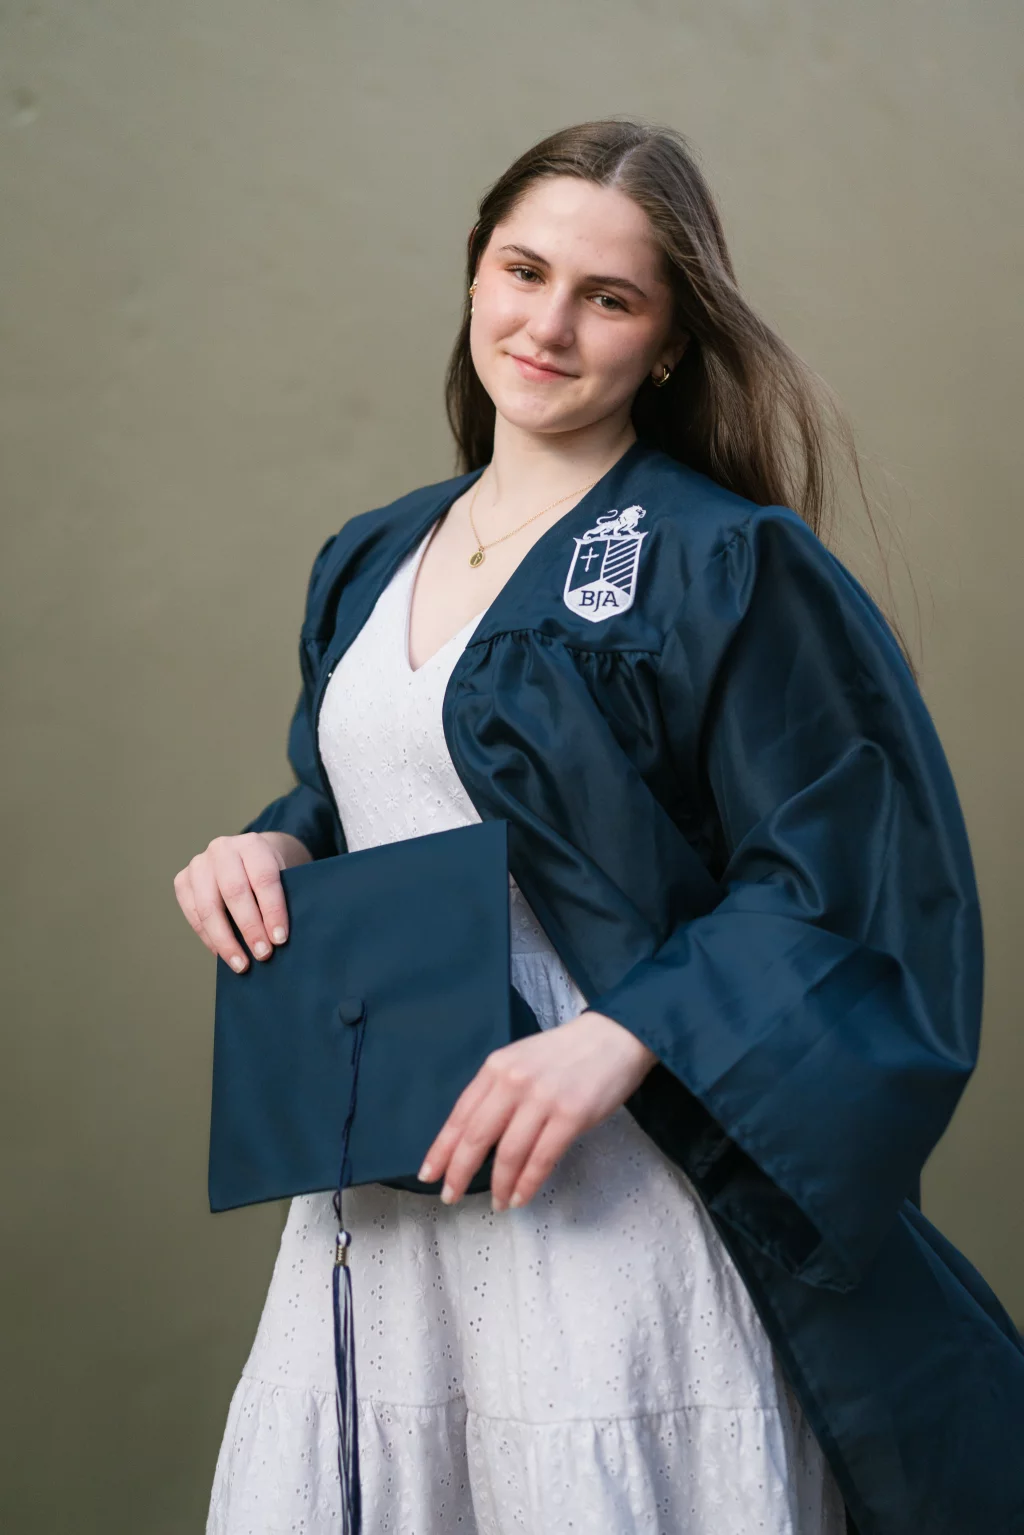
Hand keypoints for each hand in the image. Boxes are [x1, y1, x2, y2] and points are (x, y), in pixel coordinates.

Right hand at [173, 831, 311, 970]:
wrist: (245, 857)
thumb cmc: (267, 874)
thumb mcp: (283, 875)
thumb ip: (283, 898)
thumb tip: (280, 938)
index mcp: (252, 844)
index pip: (264, 878)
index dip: (272, 910)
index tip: (280, 938)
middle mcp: (222, 849)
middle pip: (234, 892)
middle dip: (250, 928)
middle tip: (262, 954)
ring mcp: (199, 864)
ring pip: (209, 907)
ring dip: (225, 940)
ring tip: (241, 964)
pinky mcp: (183, 880)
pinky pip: (193, 914)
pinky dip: (208, 938)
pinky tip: (223, 954)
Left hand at [418, 1011, 657, 1211]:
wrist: (614, 1037)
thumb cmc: (565, 1054)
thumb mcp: (520, 1061)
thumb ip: (497, 1092)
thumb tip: (474, 1138)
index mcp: (497, 1067)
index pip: (461, 1114)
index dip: (442, 1148)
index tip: (428, 1174)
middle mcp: (514, 1081)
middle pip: (478, 1136)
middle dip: (460, 1172)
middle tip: (450, 1196)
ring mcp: (543, 1099)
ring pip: (510, 1153)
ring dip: (499, 1184)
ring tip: (497, 1202)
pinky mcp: (571, 1115)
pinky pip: (542, 1159)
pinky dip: (528, 1184)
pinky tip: (520, 1197)